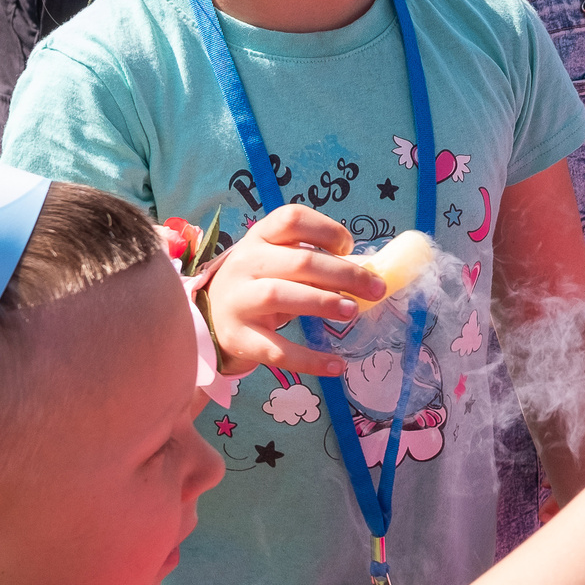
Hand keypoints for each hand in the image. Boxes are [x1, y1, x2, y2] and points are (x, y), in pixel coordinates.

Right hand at [201, 207, 377, 374]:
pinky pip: (276, 349)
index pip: (292, 219)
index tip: (348, 247)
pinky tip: (337, 365)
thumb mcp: (277, 262)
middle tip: (376, 289)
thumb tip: (368, 275)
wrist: (208, 319)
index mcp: (260, 237)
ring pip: (282, 295)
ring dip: (323, 302)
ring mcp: (238, 300)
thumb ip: (313, 262)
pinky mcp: (238, 337)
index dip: (326, 229)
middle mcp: (245, 263)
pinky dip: (309, 359)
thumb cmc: (258, 283)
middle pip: (300, 260)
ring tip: (352, 312)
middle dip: (345, 274)